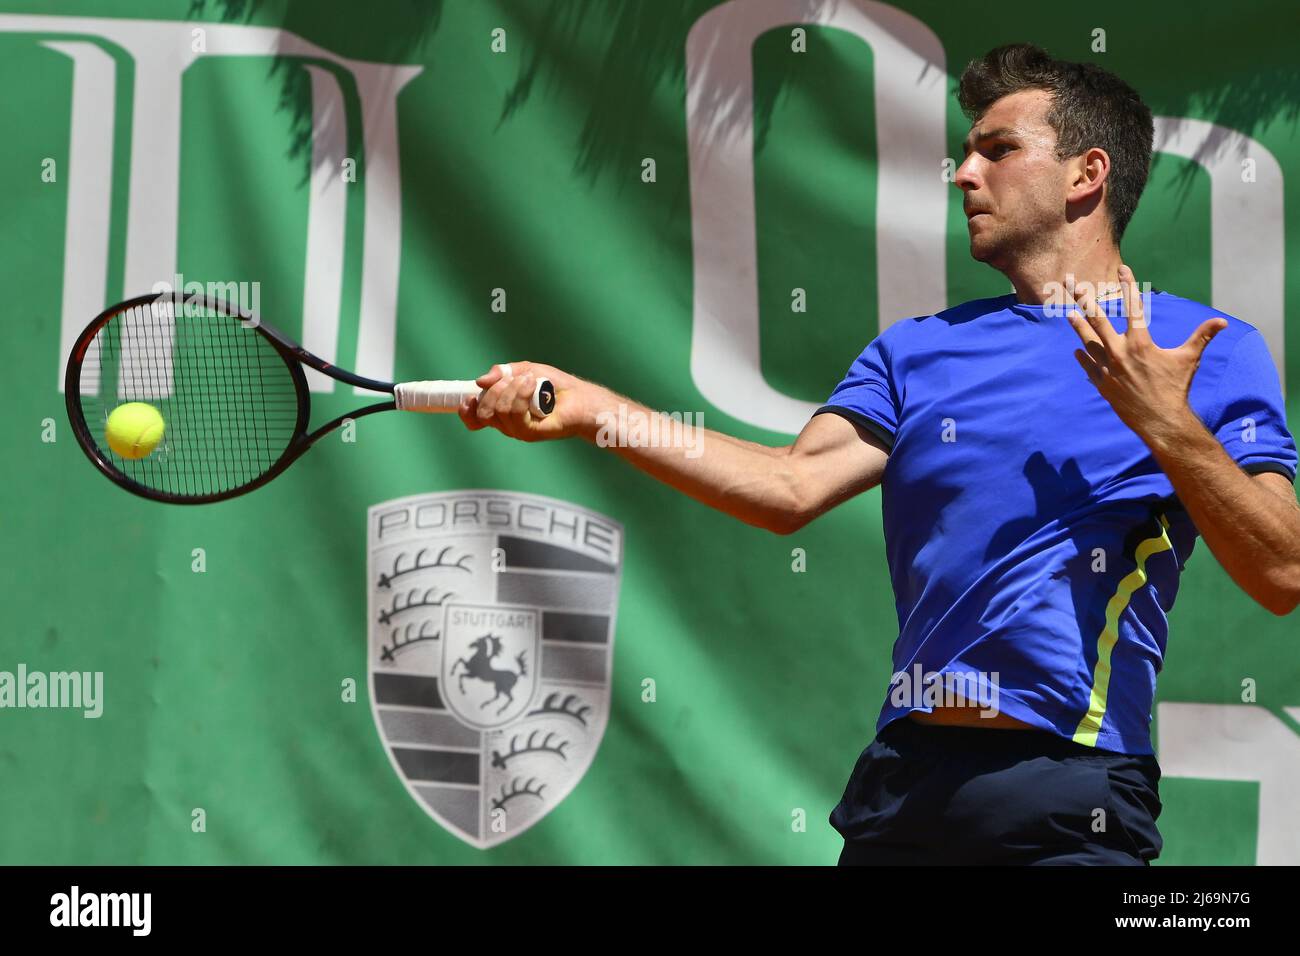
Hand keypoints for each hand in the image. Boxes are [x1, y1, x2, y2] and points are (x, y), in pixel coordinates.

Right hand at [458, 361, 597, 441]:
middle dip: (495, 390)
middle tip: (516, 378)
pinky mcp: (530, 433)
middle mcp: (507, 424)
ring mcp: (518, 430)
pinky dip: (521, 394)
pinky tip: (533, 384)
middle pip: (484, 412)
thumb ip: (503, 373)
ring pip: (499, 410)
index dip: (467, 411)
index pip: (475, 419)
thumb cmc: (555, 386)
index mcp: (501, 412)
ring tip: (531, 380)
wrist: (581, 398)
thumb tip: (480, 381)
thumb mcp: (525, 371)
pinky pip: (515, 414)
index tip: (470, 397)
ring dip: (512, 389)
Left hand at [1065, 263, 1226, 441]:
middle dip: (1084, 299)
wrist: (1161, 420)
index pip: (1133, 307)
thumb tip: (1223, 322)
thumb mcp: (1188, 359)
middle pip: (1097, 319)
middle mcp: (1120, 352)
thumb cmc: (1176, 388)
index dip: (1128, 285)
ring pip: (1088, 342)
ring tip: (1069, 314)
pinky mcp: (1103, 384)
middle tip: (1072, 284)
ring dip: (1078, 327)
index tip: (1122, 268)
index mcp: (1140, 342)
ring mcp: (1108, 368)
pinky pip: (1089, 367)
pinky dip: (1083, 357)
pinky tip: (1077, 350)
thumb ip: (1202, 337)